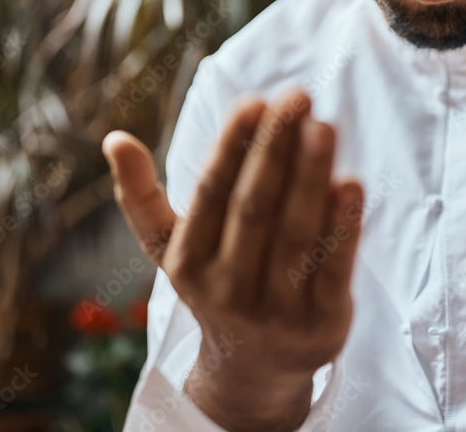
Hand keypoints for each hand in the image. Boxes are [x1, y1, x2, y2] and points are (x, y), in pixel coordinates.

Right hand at [102, 89, 363, 430]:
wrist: (254, 368)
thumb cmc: (217, 282)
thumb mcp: (171, 249)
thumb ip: (142, 197)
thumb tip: (114, 138)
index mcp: (188, 262)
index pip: (211, 196)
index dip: (232, 148)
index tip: (253, 101)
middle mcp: (227, 288)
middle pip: (254, 210)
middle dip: (275, 150)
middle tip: (297, 97)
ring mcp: (276, 310)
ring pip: (295, 234)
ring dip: (310, 177)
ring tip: (324, 127)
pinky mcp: (322, 323)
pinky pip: (334, 268)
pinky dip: (343, 226)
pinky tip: (351, 183)